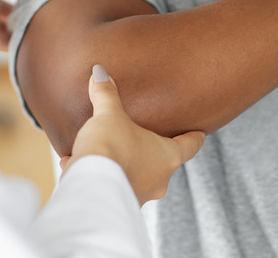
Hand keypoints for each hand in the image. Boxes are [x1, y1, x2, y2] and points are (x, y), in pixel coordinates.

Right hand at [61, 65, 205, 205]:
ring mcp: (140, 195)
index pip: (190, 145)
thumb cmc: (110, 148)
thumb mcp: (109, 115)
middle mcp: (159, 180)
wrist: (89, 187)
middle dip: (153, 151)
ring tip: (107, 152)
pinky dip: (98, 175)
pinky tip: (77, 166)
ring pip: (136, 176)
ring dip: (123, 164)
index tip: (201, 134)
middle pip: (163, 162)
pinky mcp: (117, 204)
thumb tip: (100, 73)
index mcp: (167, 157)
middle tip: (149, 140)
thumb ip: (107, 95)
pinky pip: (111, 186)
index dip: (195, 138)